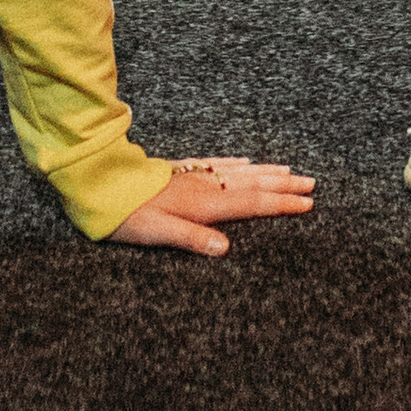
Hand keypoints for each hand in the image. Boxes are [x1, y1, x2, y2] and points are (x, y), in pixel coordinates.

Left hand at [109, 157, 317, 256]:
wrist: (98, 182)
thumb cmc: (125, 214)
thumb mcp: (157, 232)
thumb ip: (192, 239)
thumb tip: (226, 249)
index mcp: (203, 204)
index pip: (251, 203)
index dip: (281, 204)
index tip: (309, 203)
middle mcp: (203, 187)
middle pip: (252, 184)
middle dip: (283, 184)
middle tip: (312, 182)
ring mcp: (192, 176)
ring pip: (238, 172)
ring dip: (266, 172)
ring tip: (289, 170)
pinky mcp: (180, 171)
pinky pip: (217, 164)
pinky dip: (236, 164)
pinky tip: (244, 162)